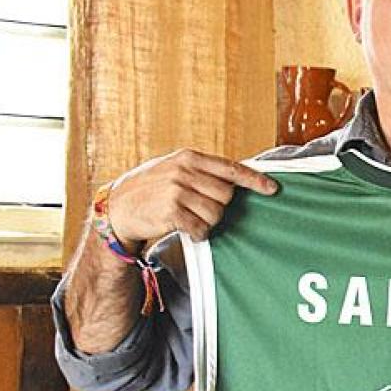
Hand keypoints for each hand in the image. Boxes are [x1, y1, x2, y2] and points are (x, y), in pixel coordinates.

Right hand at [102, 148, 279, 248]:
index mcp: (189, 157)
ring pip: (217, 214)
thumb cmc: (150, 188)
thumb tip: (237, 178)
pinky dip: (198, 233)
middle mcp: (184, 171)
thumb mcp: (173, 168)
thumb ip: (202, 171)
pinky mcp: (172, 212)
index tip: (273, 188)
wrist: (118, 207)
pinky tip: (186, 229)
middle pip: (227, 195)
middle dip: (219, 206)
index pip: (231, 168)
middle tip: (199, 207)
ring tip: (189, 217)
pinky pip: (201, 228)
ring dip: (208, 222)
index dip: (254, 180)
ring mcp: (177, 191)